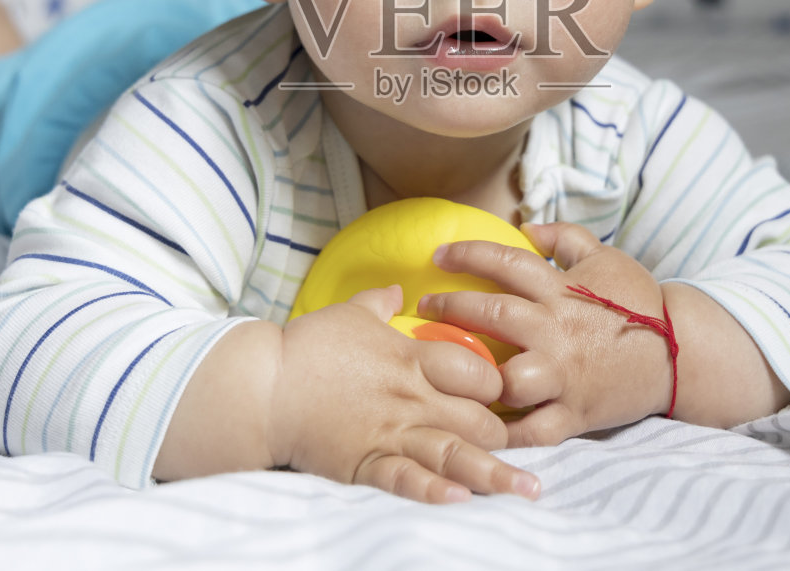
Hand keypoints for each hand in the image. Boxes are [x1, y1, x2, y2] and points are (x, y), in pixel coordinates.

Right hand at [267, 285, 542, 503]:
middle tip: (518, 447)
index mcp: (410, 359)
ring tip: (527, 490)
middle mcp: (410, 398)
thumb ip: (379, 303)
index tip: (504, 395)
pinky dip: (436, 491)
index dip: (497, 385)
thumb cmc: (306, 347)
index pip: (476, 371)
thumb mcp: (348, 314)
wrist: (262, 385)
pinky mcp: (366, 463)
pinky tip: (463, 500)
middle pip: (477, 418)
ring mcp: (390, 433)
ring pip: (455, 454)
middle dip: (502, 435)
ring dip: (495, 474)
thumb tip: (397, 289)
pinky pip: (408, 480)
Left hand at [419, 223, 674, 446]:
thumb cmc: (639, 301)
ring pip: (507, 380)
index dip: (467, 255)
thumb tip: (525, 225)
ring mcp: (565, 376)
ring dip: (472, 378)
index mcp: (563, 291)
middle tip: (426, 309)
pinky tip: (474, 425)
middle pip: (493, 317)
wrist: (681, 352)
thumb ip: (564, 237)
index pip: (505, 262)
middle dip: (451, 310)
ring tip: (442, 372)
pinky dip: (503, 432)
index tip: (437, 255)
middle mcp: (558, 332)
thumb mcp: (606, 256)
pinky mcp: (575, 413)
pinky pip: (532, 430)